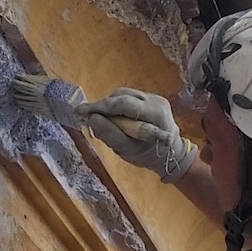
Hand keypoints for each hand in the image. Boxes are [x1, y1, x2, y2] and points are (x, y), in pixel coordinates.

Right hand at [77, 88, 196, 183]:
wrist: (169, 153)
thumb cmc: (148, 156)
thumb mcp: (128, 150)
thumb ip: (110, 134)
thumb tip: (91, 118)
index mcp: (155, 114)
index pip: (124, 104)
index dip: (101, 106)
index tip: (82, 111)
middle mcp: (156, 101)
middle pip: (122, 95)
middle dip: (102, 105)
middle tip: (86, 114)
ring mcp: (154, 97)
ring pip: (123, 94)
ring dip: (109, 105)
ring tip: (100, 119)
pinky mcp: (150, 98)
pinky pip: (127, 97)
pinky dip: (116, 106)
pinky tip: (112, 117)